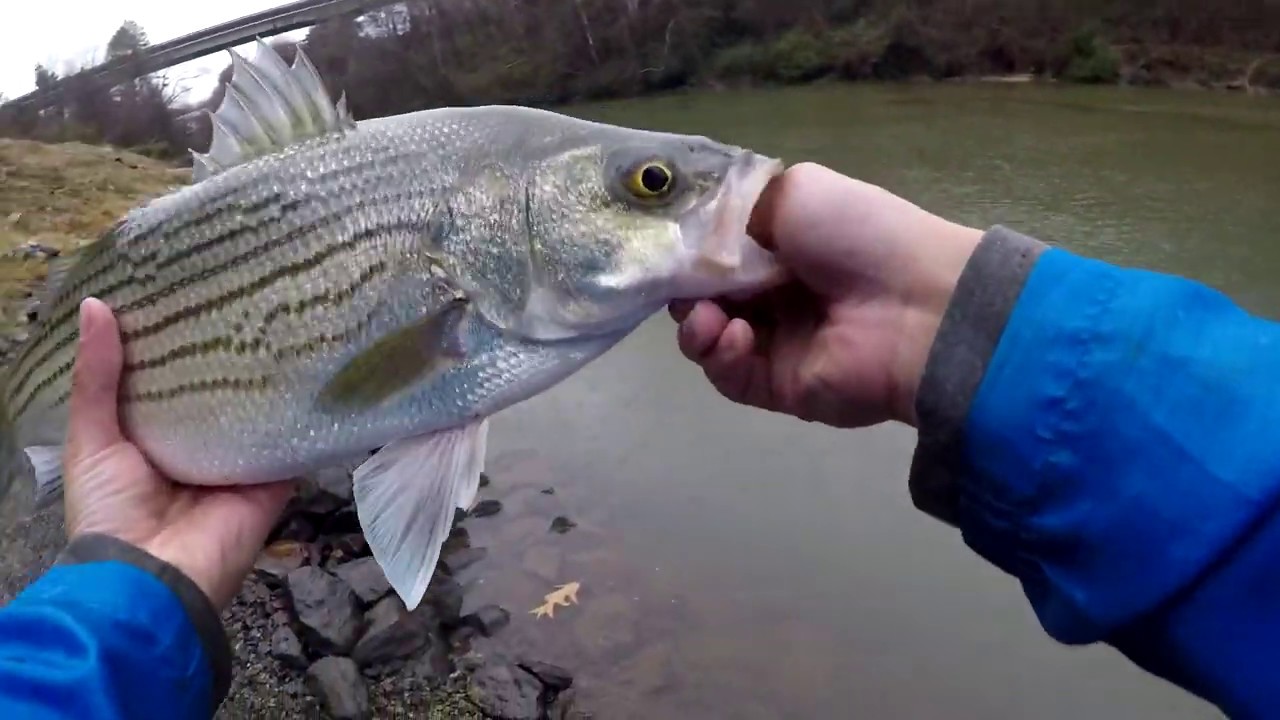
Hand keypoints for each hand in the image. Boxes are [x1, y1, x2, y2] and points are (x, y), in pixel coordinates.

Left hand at [62, 298, 293, 609]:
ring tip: (283, 320)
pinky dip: (301, 414)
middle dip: (227, 356)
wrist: (153, 576)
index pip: (169, 382)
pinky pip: (291, 441)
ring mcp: (237, 463)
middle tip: (245, 297)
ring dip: (268, 379)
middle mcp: (196, 448)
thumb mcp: (91, 440)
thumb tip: (96, 304)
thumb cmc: (110, 509)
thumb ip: (96, 378)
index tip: (188, 295)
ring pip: (256, 412)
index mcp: (150, 438)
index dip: (176, 344)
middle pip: (217, 394)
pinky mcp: (272, 478)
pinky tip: (313, 369)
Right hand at [670, 163, 982, 427]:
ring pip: (707, 340)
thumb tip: (702, 237)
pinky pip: (729, 377)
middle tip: (682, 284)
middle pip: (702, 296)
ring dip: (695, 325)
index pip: (716, 253)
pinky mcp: (779, 388)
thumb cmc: (857, 236)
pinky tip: (737, 335)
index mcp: (783, 246)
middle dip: (684, 289)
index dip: (688, 252)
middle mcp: (775, 294)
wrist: (916, 305)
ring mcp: (777, 344)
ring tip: (708, 316)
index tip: (667, 249)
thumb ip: (737, 212)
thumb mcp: (795, 192)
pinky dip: (720, 355)